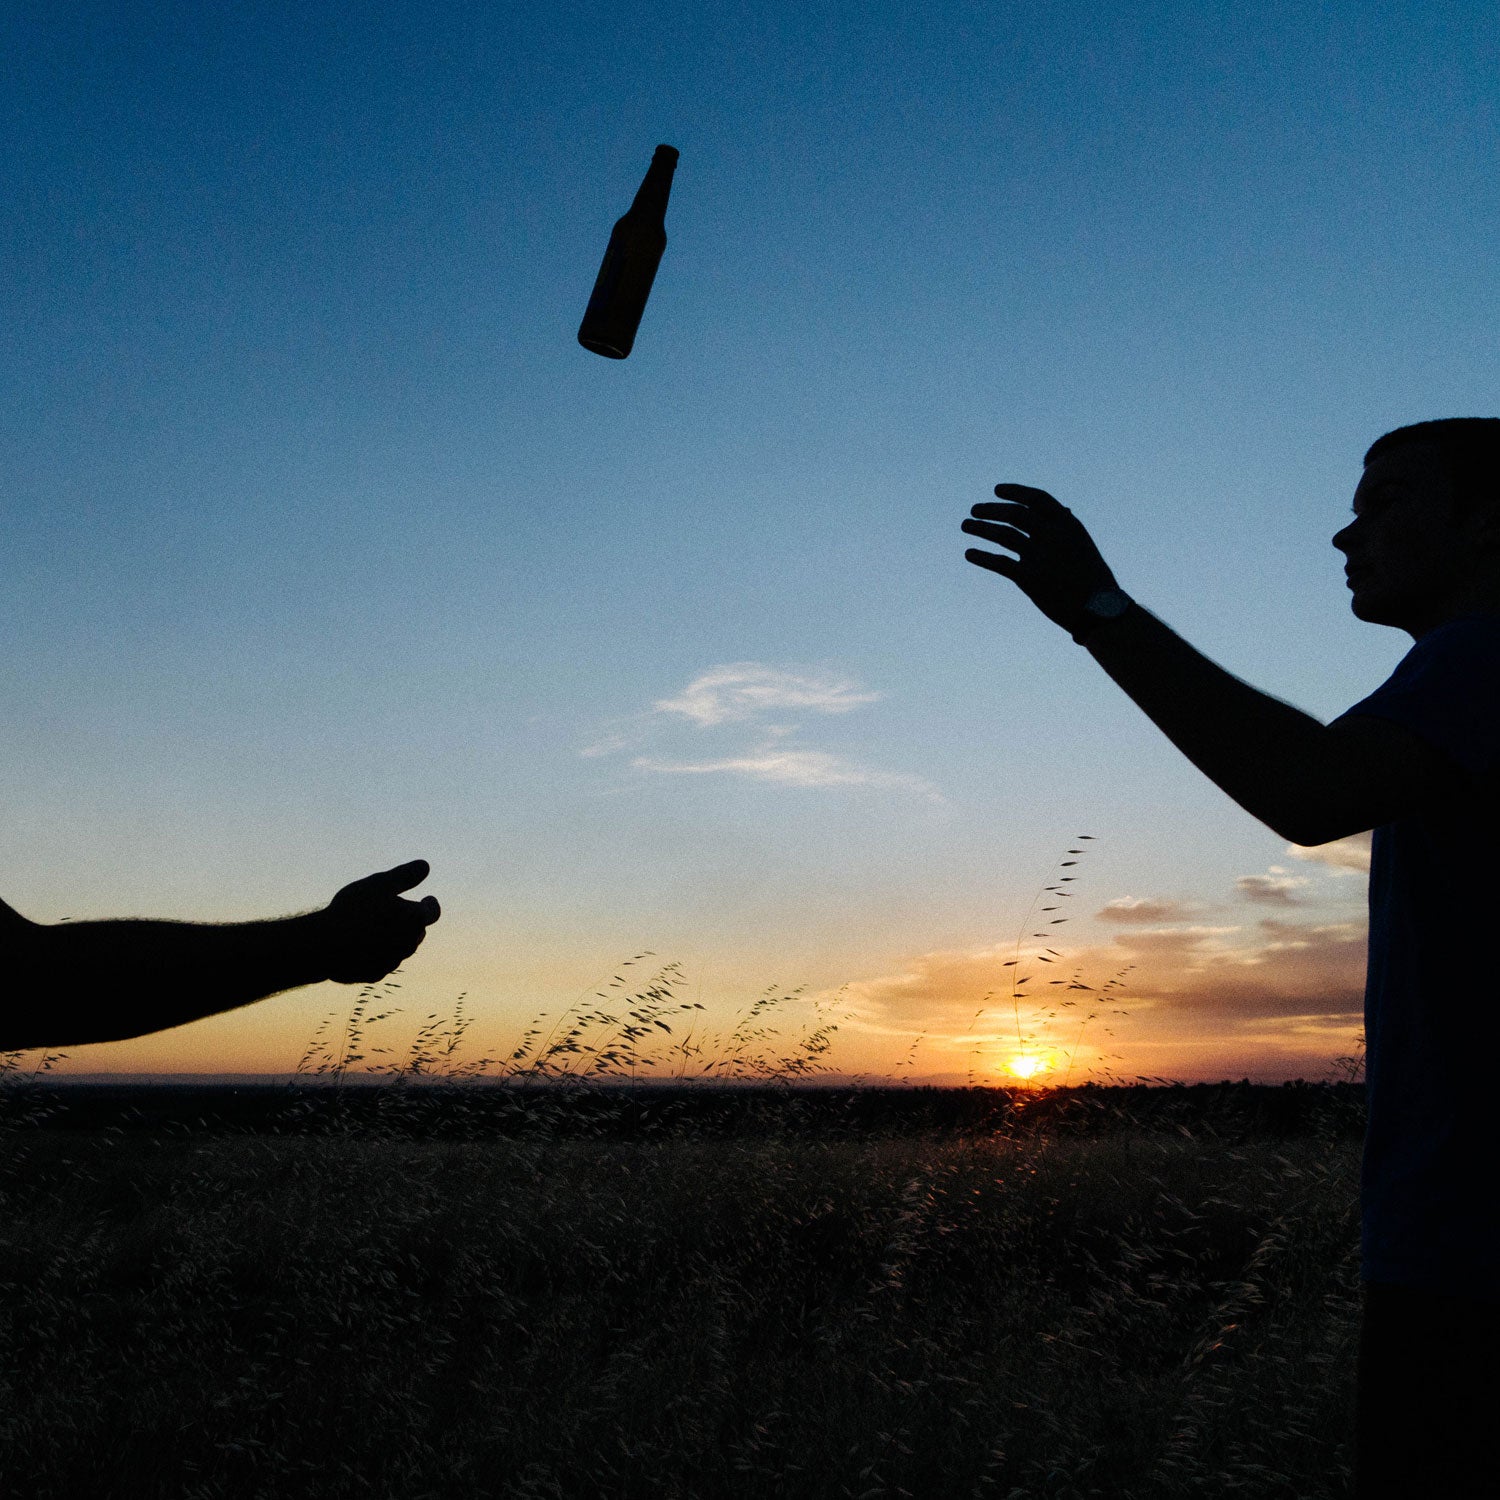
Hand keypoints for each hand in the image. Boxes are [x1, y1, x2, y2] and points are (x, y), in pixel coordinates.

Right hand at [318, 860, 440, 983]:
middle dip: (410, 922)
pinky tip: (359, 945)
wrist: (324, 945)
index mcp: (414, 920)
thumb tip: (425, 866)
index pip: (433, 912)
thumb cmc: (353, 910)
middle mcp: (408, 944)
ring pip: (400, 948)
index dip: (430, 904)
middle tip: (396, 912)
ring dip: (394, 938)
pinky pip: (380, 961)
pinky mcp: (375, 975)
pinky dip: (376, 953)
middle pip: (416, 932)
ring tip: (376, 927)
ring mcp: (391, 962)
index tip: (427, 898)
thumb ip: (405, 875)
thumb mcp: (379, 884)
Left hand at [962, 484, 1119, 636]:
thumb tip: (1063, 508)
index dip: (1015, 491)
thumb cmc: (1093, 578)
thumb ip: (1068, 528)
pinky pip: (999, 563)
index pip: (1037, 499)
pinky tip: (969, 553)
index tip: (997, 490)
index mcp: (1068, 524)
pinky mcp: (1029, 579)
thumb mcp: (1084, 545)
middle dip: (991, 510)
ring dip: (981, 528)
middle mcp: (1053, 536)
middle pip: (1014, 514)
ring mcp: (1040, 557)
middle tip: (974, 510)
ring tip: (966, 526)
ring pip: (1002, 535)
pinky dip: (981, 557)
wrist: (1099, 609)